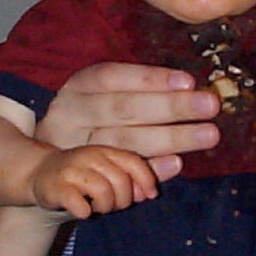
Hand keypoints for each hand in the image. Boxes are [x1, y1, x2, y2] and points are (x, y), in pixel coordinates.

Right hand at [29, 145, 158, 219]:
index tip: (151, 195)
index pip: (133, 161)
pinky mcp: (56, 186)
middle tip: (114, 204)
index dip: (146, 179)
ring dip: (106, 206)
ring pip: (103, 191)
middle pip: (121, 180)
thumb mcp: (112, 171)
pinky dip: (85, 211)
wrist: (39, 175)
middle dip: (124, 199)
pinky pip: (78, 203)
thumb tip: (176, 164)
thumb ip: (139, 173)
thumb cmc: (84, 176)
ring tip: (97, 206)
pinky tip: (83, 210)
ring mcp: (71, 169)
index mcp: (106, 149)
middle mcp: (89, 154)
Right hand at [36, 63, 219, 181]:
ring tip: (208, 135)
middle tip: (211, 105)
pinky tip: (177, 163)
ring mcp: (73, 148)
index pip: (113, 77)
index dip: (149, 78)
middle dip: (170, 106)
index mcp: (78, 88)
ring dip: (170, 138)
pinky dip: (150, 168)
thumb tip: (189, 87)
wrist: (44, 171)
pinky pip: (120, 174)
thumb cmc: (88, 123)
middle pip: (123, 108)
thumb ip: (136, 92)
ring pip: (124, 142)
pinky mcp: (79, 178)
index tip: (188, 81)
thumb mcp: (100, 99)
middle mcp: (71, 114)